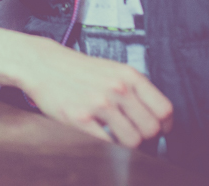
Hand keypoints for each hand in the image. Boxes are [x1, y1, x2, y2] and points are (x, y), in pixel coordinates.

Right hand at [22, 47, 173, 147]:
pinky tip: (100, 133)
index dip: (164, 125)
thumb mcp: (113, 70)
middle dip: (144, 136)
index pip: (164, 110)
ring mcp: (99, 104)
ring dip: (126, 143)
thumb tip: (157, 118)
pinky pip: (108, 144)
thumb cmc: (79, 70)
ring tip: (114, 134)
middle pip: (151, 129)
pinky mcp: (80, 118)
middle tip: (133, 132)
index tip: (159, 130)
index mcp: (128, 75)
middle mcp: (117, 88)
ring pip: (133, 140)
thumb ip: (135, 90)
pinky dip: (107, 145)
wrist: (43, 64)